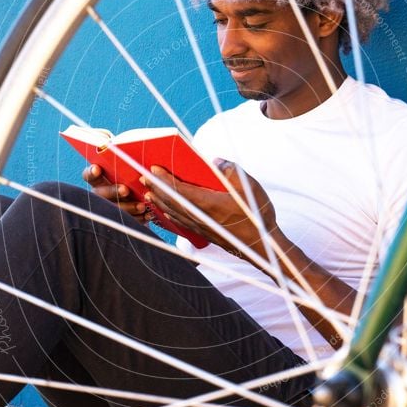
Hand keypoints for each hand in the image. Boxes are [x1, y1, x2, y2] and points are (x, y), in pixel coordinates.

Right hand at [82, 164, 148, 223]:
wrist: (145, 208)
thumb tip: (142, 167)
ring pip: (114, 209)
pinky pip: (126, 222)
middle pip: (100, 194)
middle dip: (113, 191)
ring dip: (128, 207)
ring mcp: (107, 211)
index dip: (91, 172)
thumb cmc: (137, 186)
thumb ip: (131, 172)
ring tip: (142, 206)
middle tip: (125, 190)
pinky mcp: (119, 224)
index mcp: (99, 182)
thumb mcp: (132, 178)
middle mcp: (99, 196)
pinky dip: (138, 219)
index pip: (89, 175)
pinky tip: (147, 215)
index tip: (97, 168)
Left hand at [143, 160, 278, 256]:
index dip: (164, 178)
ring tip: (150, 192)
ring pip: (174, 213)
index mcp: (208, 203)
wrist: (261, 245)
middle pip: (171, 201)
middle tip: (144, 178)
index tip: (153, 168)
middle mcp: (200, 217)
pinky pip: (181, 222)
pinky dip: (171, 214)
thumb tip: (216, 161)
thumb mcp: (249, 187)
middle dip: (156, 188)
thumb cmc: (256, 216)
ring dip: (160, 201)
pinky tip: (167, 211)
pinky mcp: (204, 233)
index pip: (179, 189)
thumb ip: (231, 171)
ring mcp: (201, 227)